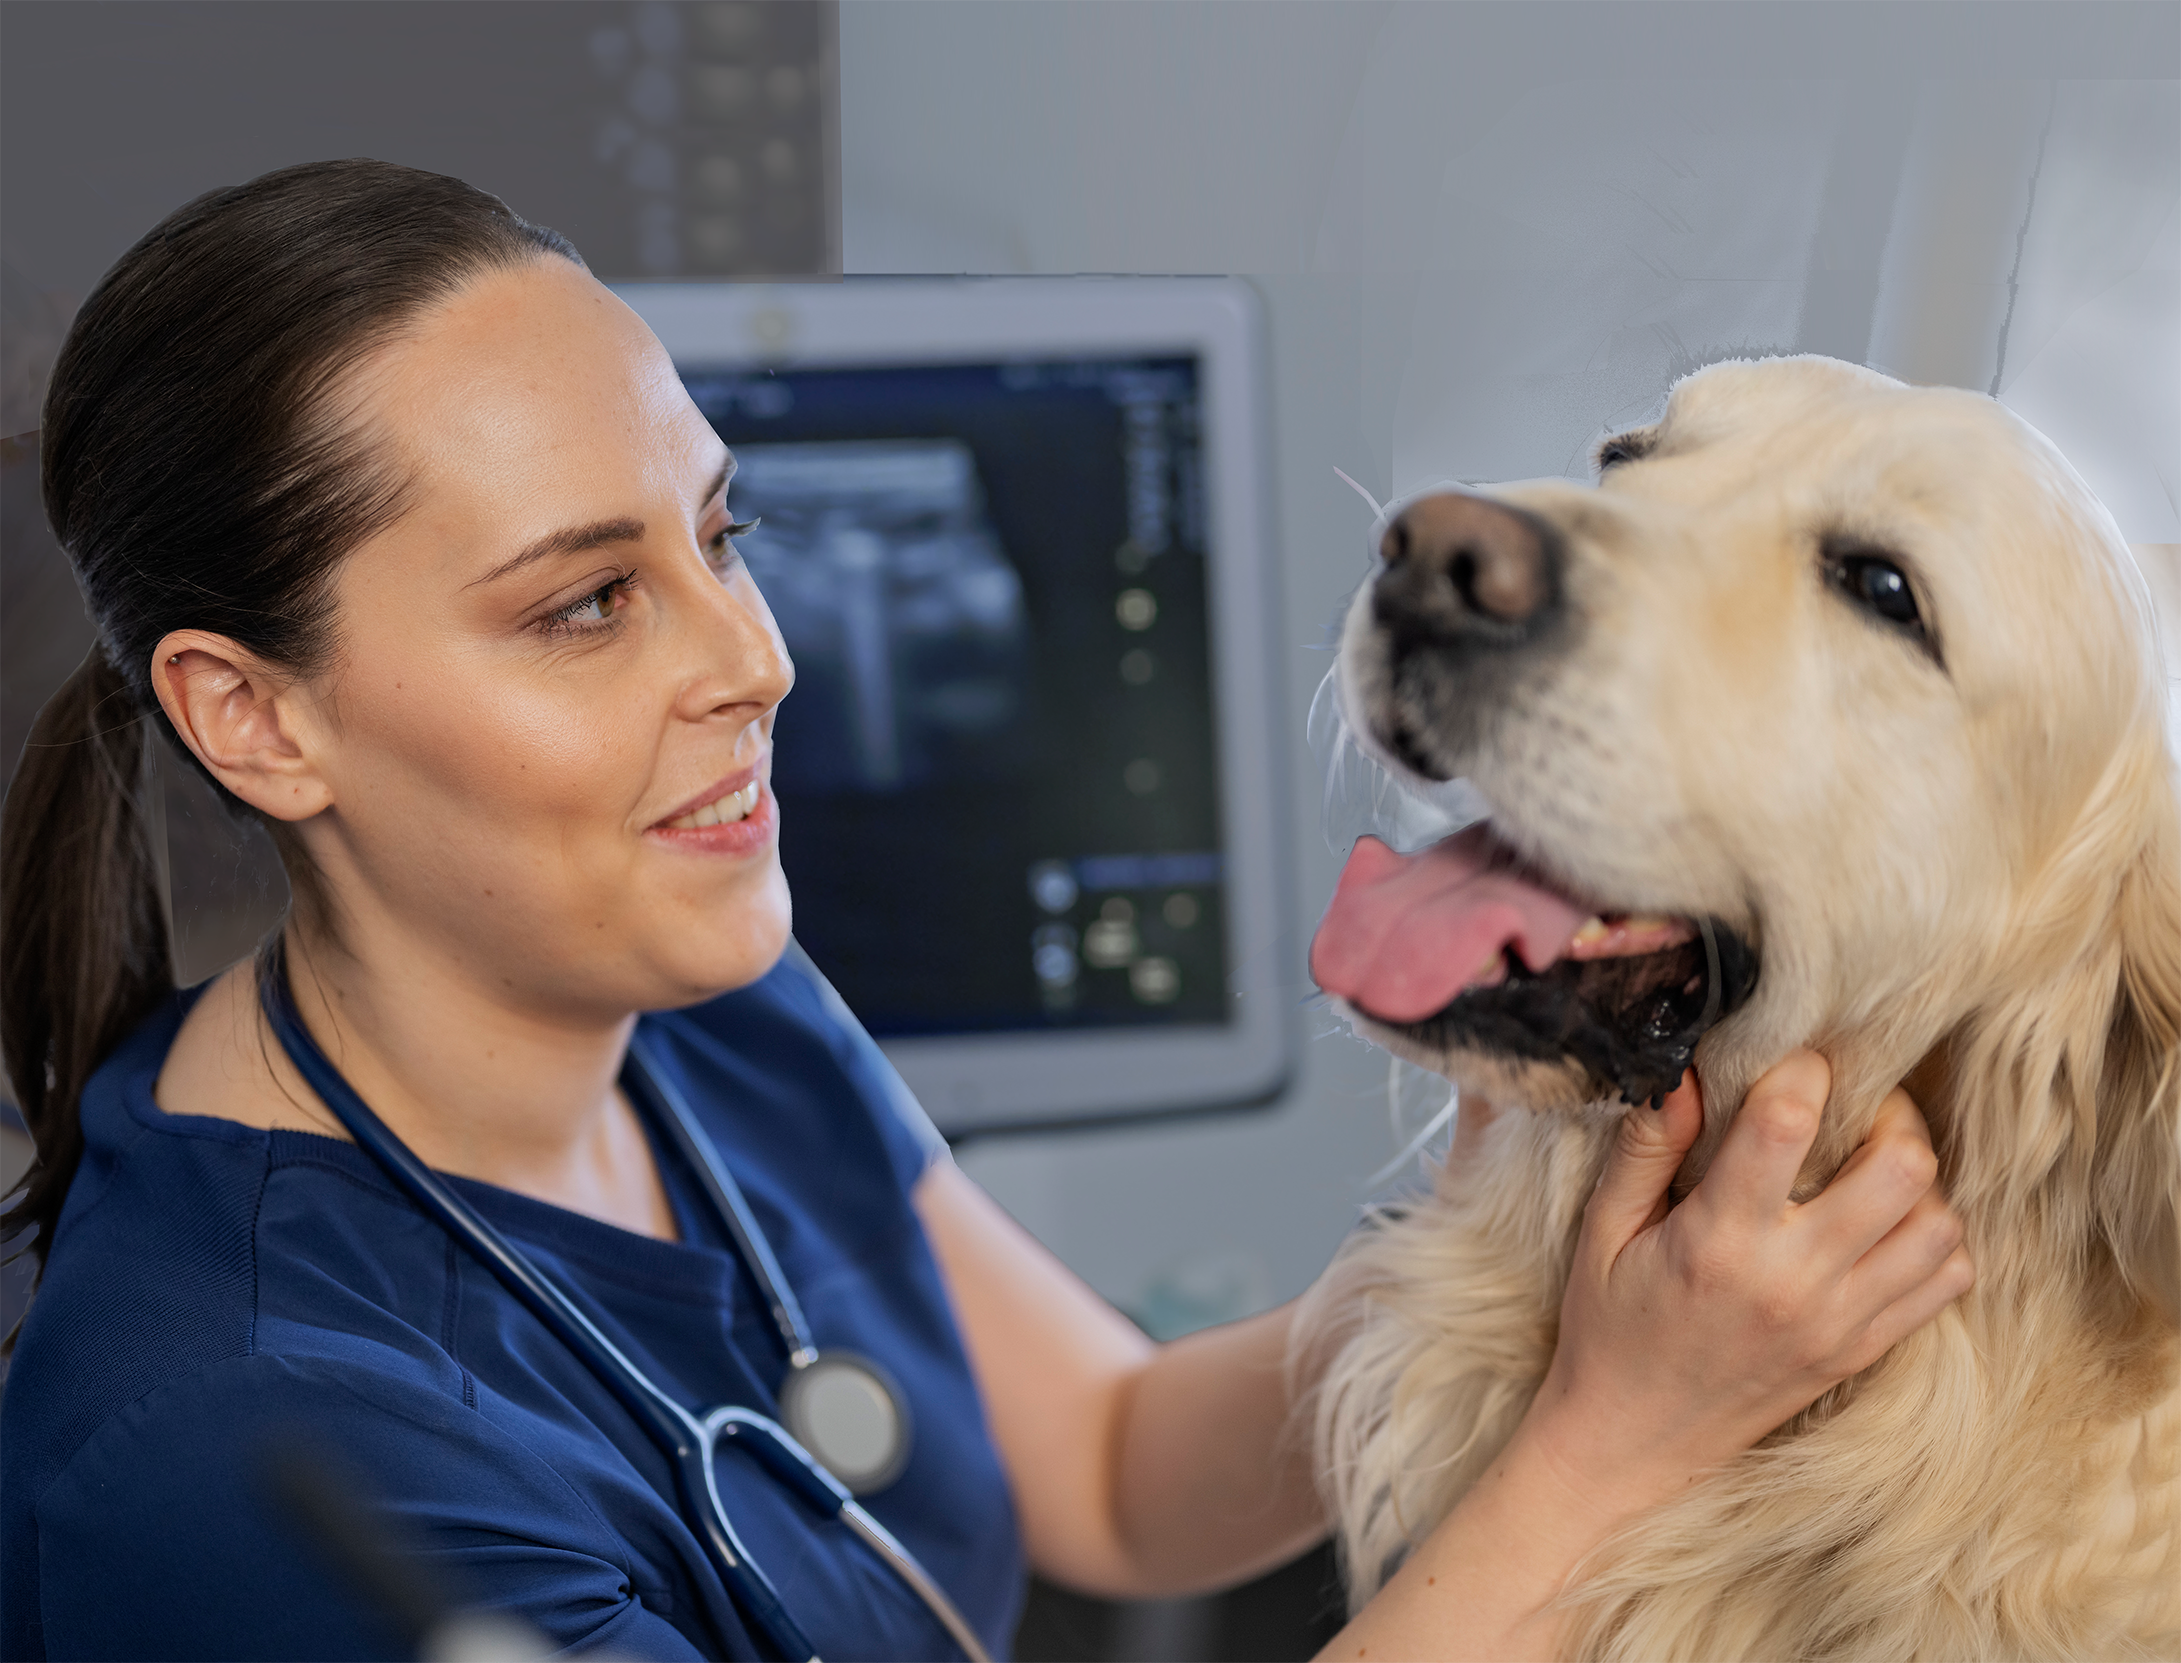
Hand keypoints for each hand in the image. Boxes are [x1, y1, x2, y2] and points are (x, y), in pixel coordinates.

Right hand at [1516, 1051, 1971, 1516]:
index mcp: (1718, 1242)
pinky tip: (1888, 1222)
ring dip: (1918, 1177)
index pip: (1788, 1125)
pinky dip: (1935, 1238)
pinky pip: (1946, 1281)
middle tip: (1854, 1105)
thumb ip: (1645, 1149)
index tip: (1793, 1059)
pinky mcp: (1862, 1350)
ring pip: (1939, 1223)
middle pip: (1900, 1167)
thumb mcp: (1602, 1232)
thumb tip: (1684, 1071)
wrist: (1630, 1443)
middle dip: (1888, 1112)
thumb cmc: (1608, 1328)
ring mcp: (1840, 1322)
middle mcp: (1794, 1280)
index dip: (1802, 1070)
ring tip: (1872, 1162)